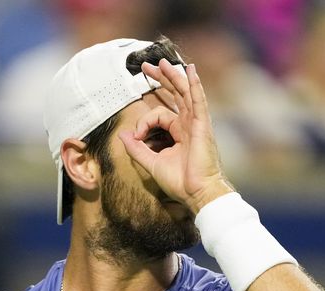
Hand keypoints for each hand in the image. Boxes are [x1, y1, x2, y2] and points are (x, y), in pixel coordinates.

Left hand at [118, 59, 232, 214]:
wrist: (196, 193)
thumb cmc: (179, 182)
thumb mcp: (151, 162)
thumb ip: (136, 148)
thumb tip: (122, 134)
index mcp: (178, 132)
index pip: (159, 115)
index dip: (144, 122)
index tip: (136, 136)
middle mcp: (188, 124)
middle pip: (175, 94)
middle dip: (161, 79)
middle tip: (147, 67)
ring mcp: (196, 123)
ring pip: (185, 93)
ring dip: (174, 76)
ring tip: (162, 62)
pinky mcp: (202, 125)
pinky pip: (198, 100)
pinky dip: (194, 85)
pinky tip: (190, 70)